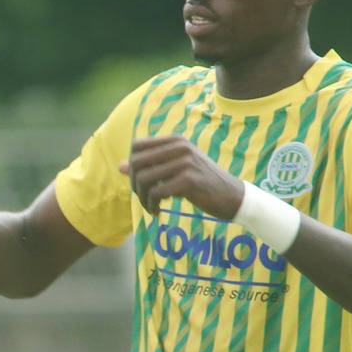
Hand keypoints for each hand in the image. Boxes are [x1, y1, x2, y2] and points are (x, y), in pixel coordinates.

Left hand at [119, 137, 245, 219]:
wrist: (232, 195)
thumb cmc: (202, 182)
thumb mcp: (177, 169)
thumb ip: (151, 165)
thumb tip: (120, 167)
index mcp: (176, 140)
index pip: (137, 146)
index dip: (132, 165)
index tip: (140, 182)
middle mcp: (180, 147)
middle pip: (137, 163)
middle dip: (135, 184)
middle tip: (143, 198)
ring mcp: (185, 162)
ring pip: (144, 179)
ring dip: (143, 199)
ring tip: (151, 207)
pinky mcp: (189, 181)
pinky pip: (157, 193)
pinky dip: (153, 205)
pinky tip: (159, 212)